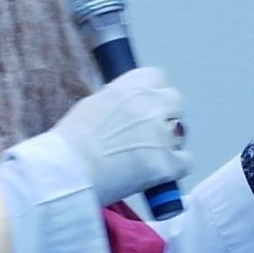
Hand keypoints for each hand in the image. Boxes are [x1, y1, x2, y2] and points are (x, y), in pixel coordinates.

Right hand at [54, 68, 189, 206]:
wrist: (68, 172)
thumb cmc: (69, 145)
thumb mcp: (92, 107)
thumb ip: (117, 103)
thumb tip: (126, 111)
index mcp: (130, 87)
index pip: (156, 77)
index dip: (152, 94)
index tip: (145, 106)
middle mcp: (150, 105)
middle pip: (174, 101)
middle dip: (165, 116)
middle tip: (148, 134)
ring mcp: (161, 134)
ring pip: (180, 132)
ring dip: (169, 142)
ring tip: (149, 157)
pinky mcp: (166, 163)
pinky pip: (185, 161)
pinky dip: (174, 168)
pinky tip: (158, 174)